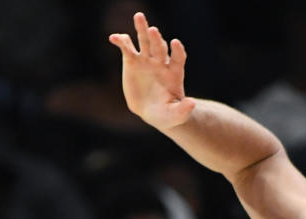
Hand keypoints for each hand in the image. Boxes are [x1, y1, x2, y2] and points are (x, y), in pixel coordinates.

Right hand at [108, 11, 195, 130]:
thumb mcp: (176, 115)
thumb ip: (183, 110)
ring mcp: (146, 60)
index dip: (177, 50)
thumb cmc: (167, 113)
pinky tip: (114, 37)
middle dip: (157, 39)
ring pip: (144, 41)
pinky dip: (121, 41)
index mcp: (174, 72)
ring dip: (142, 28)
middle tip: (153, 30)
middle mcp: (161, 62)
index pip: (178, 57)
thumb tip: (192, 104)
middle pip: (160, 47)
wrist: (152, 111)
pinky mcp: (132, 61)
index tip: (175, 43)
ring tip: (139, 16)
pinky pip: (126, 48)